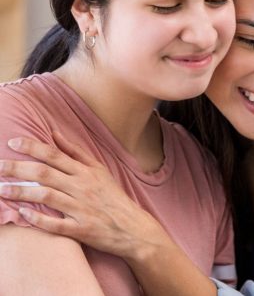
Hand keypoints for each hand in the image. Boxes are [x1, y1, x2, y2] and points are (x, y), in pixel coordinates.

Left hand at [0, 131, 168, 263]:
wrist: (132, 226)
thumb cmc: (113, 196)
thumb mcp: (99, 169)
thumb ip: (76, 152)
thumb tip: (55, 133)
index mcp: (86, 171)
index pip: (55, 155)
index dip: (33, 148)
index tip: (13, 143)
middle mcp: (82, 187)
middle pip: (46, 173)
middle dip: (19, 168)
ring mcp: (81, 208)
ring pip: (47, 196)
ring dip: (22, 192)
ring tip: (1, 189)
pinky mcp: (81, 229)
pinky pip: (56, 224)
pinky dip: (38, 219)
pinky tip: (22, 214)